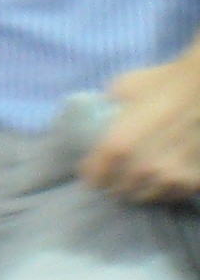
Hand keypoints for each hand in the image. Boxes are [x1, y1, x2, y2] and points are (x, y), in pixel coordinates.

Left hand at [84, 58, 199, 202]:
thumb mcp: (123, 89)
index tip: (92, 171)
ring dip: (140, 190)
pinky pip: (174, 194)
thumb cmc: (163, 83)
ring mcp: (171, 178)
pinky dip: (166, 189)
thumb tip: (102, 109)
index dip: (91, 174)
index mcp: (118, 146)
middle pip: (120, 191)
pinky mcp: (194, 181)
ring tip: (139, 180)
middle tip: (116, 175)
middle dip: (115, 184)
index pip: (94, 177)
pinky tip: (164, 179)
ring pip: (147, 196)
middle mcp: (143, 168)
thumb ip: (109, 106)